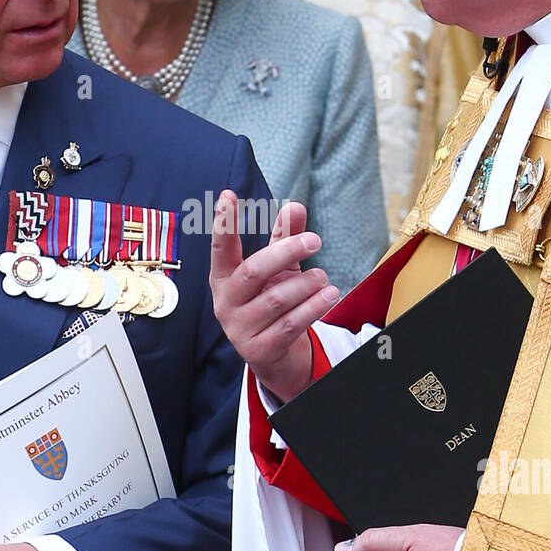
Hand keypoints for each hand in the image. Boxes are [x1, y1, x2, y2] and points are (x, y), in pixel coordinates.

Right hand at [209, 190, 338, 402]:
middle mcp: (225, 302)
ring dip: (306, 284)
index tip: (228, 195)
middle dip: (287, 252)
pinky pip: (289, 324)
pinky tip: (329, 296)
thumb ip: (283, 239)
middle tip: (315, 240)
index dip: (223, 223)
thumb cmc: (271, 301)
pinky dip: (313, 307)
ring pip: (276, 299)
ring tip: (324, 278)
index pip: (220, 248)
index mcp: (224, 277)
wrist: (273, 355)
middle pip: (253, 271)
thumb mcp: (278, 269)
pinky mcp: (257, 351)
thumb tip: (295, 206)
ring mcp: (239, 329)